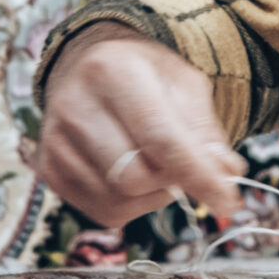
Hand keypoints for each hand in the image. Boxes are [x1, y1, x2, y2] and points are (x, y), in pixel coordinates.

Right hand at [34, 28, 242, 229]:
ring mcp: (55, 142)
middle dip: (169, 179)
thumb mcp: (183, 83)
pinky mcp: (50, 170)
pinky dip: (131, 203)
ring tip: (152, 162)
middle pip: (135, 177)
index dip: (198, 175)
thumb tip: (227, 173)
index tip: (228, 200)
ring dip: (152, 194)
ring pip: (120, 200)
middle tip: (179, 162)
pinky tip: (130, 174)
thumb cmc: (141, 76)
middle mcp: (75, 106)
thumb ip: (206, 130)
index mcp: (113, 71)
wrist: (84, 67)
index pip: (160, 138)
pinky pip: (103, 211)